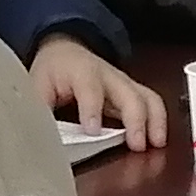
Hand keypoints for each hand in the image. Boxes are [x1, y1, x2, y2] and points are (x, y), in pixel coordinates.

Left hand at [28, 36, 169, 147]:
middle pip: (128, 93)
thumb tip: (38, 136)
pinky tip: (157, 140)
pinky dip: (158, 121)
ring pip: (147, 97)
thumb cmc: (53, 70)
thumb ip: (39, 110)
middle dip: (136, 119)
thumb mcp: (37, 86)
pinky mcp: (132, 91)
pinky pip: (151, 103)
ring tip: (155, 143)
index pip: (90, 89)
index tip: (92, 130)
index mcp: (80, 71)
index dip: (92, 109)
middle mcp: (108, 75)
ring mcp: (124, 83)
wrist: (66, 50)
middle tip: (136, 145)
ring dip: (154, 120)